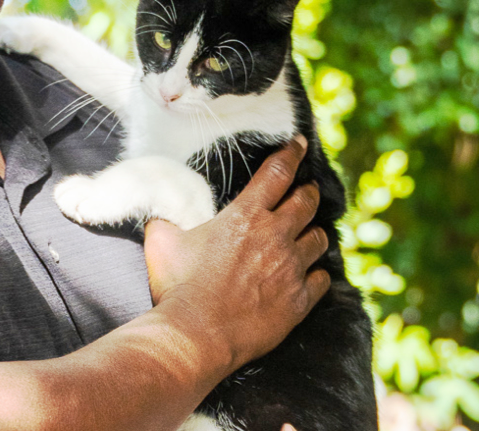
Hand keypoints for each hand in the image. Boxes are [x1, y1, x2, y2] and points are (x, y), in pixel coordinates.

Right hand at [143, 136, 330, 370]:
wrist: (196, 334)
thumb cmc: (178, 286)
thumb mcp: (162, 242)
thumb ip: (165, 220)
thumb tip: (157, 211)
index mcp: (246, 216)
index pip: (277, 173)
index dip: (292, 153)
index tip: (301, 143)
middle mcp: (276, 236)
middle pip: (306, 202)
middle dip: (309, 192)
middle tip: (308, 190)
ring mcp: (291, 269)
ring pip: (318, 239)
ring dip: (314, 233)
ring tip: (308, 235)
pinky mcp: (298, 301)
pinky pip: (321, 279)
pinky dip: (316, 274)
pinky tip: (309, 276)